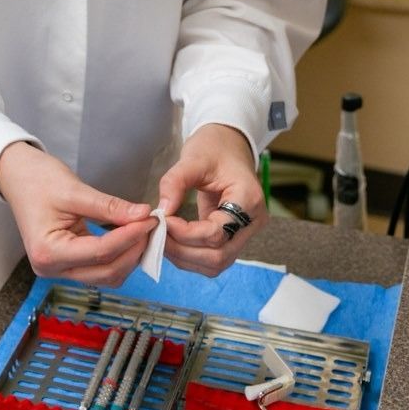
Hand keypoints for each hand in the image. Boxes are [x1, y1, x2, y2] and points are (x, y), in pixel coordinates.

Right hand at [0, 142, 156, 285]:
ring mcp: (59, 270)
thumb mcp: (74, 190)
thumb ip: (110, 207)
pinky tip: (129, 235)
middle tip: (152, 224)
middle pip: (106, 272)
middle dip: (133, 250)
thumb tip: (143, 215)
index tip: (151, 219)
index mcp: (48, 252)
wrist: (16, 177)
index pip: (101, 252)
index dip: (130, 236)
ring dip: (128, 256)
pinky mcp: (67, 264)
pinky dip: (118, 255)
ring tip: (143, 229)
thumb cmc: (38, 179)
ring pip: (106, 275)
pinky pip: (99, 268)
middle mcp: (51, 269)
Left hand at [156, 124, 266, 276]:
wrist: (228, 146)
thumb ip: (175, 182)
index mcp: (248, 200)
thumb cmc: (214, 148)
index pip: (217, 233)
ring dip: (184, 257)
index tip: (163, 221)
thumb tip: (162, 211)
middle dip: (182, 251)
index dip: (186, 233)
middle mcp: (252, 222)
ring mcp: (245, 233)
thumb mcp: (193, 158)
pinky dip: (189, 255)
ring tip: (161, 239)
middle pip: (218, 256)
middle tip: (156, 235)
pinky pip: (212, 257)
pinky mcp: (233, 237)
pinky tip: (171, 241)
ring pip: (216, 263)